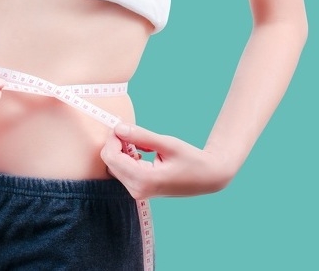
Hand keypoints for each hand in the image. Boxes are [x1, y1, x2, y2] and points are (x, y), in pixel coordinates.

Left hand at [100, 123, 234, 199]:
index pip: (111, 156)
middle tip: (132, 131)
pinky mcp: (139, 189)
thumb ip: (141, 136)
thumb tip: (118, 128)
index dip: (113, 138)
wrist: (208, 178)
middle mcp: (137, 190)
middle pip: (110, 161)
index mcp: (144, 180)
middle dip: (116, 143)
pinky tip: (142, 150)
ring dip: (122, 150)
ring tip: (143, 143)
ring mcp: (138, 192)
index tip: (123, 126)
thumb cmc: (192, 159)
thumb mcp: (167, 144)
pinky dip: (127, 157)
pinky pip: (122, 170)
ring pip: (114, 165)